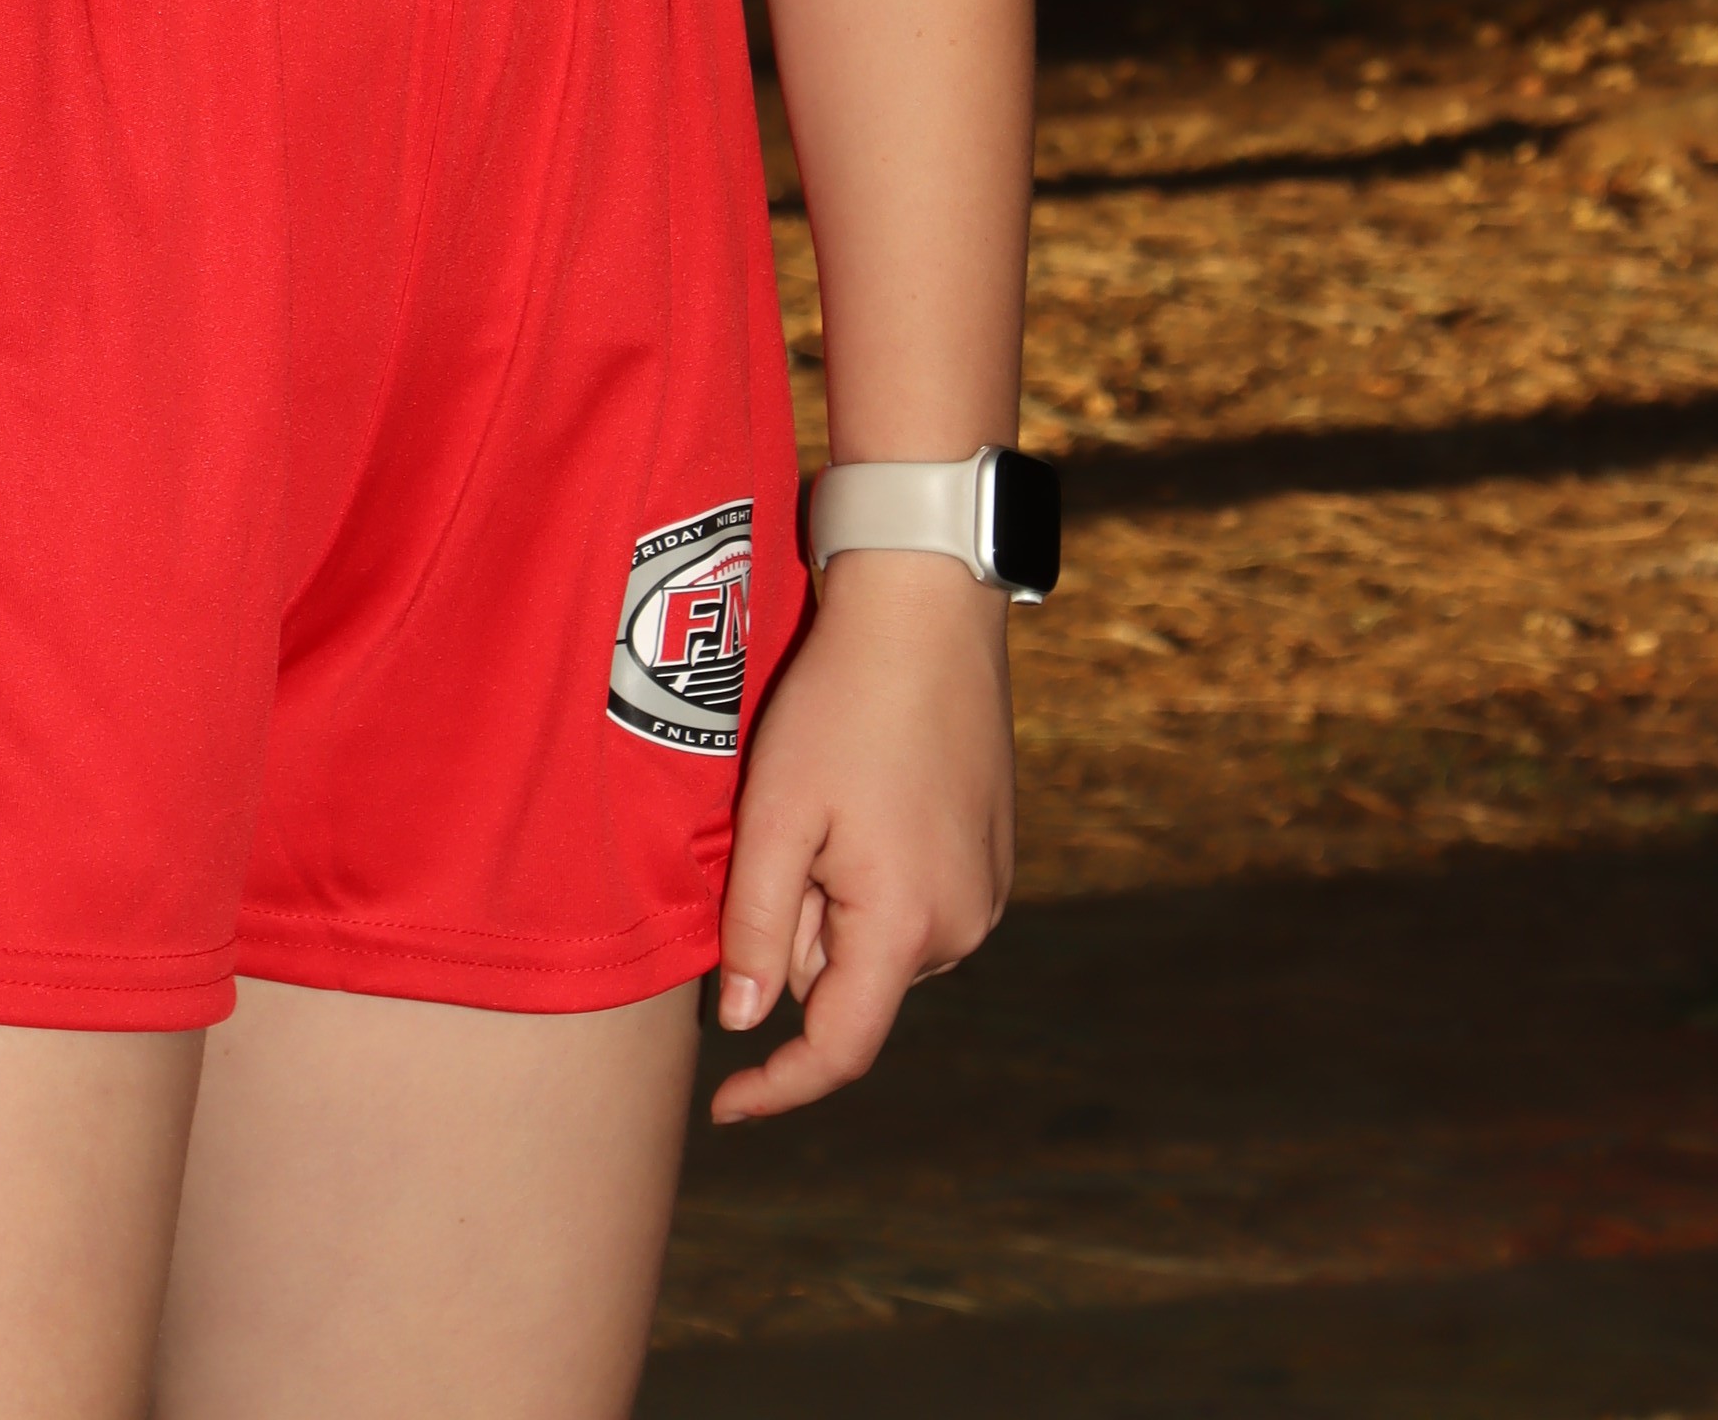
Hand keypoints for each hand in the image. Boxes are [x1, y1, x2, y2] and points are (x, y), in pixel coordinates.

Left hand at [707, 555, 1013, 1124]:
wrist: (928, 612)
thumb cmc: (841, 705)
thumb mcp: (774, 813)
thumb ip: (752, 927)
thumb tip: (742, 1024)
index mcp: (907, 927)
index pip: (839, 1048)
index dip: (778, 1085)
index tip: (724, 1104)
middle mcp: (962, 928)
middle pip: (848, 981)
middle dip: (798, 931)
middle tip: (784, 827)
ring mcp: (986, 895)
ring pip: (876, 941)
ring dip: (834, 898)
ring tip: (829, 798)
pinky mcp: (993, 860)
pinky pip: (911, 904)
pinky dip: (870, 874)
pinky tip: (864, 794)